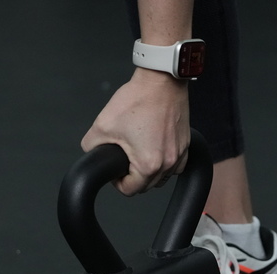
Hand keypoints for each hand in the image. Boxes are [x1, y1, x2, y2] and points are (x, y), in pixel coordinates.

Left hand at [81, 67, 189, 195]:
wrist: (160, 80)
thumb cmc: (138, 99)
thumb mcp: (102, 125)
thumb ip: (91, 145)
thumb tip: (92, 154)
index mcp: (148, 164)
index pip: (129, 190)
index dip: (117, 182)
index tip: (115, 170)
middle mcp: (167, 162)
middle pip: (146, 186)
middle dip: (132, 177)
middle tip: (123, 159)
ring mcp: (179, 154)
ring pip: (162, 178)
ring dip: (149, 172)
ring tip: (138, 154)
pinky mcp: (185, 144)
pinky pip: (175, 166)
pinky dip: (164, 163)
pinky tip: (154, 150)